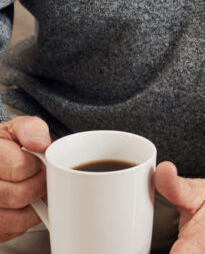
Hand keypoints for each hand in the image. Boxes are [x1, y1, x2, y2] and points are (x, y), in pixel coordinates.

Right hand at [0, 116, 48, 240]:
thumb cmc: (4, 148)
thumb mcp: (16, 129)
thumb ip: (31, 129)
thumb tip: (41, 143)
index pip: (21, 168)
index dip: (37, 167)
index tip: (39, 164)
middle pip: (19, 195)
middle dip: (38, 187)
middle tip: (40, 180)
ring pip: (14, 219)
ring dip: (32, 208)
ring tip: (31, 194)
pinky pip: (8, 233)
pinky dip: (20, 223)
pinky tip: (19, 208)